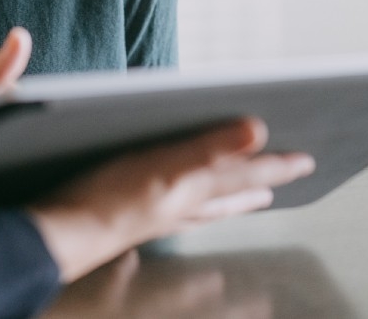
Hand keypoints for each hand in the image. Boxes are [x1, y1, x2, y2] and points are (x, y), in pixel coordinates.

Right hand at [28, 118, 314, 281]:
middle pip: (233, 196)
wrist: (62, 236)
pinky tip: (186, 211)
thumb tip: (258, 132)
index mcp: (194, 188)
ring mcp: (160, 215)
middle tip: (285, 182)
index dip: (276, 165)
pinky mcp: (136, 217)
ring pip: (211, 209)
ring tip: (251, 199)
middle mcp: (183, 205)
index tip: (306, 161)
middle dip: (261, 187)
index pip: (247, 174)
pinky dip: (199, 211)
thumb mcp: (164, 166)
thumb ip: (211, 148)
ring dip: (234, 201)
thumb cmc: (107, 200)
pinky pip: (185, 215)